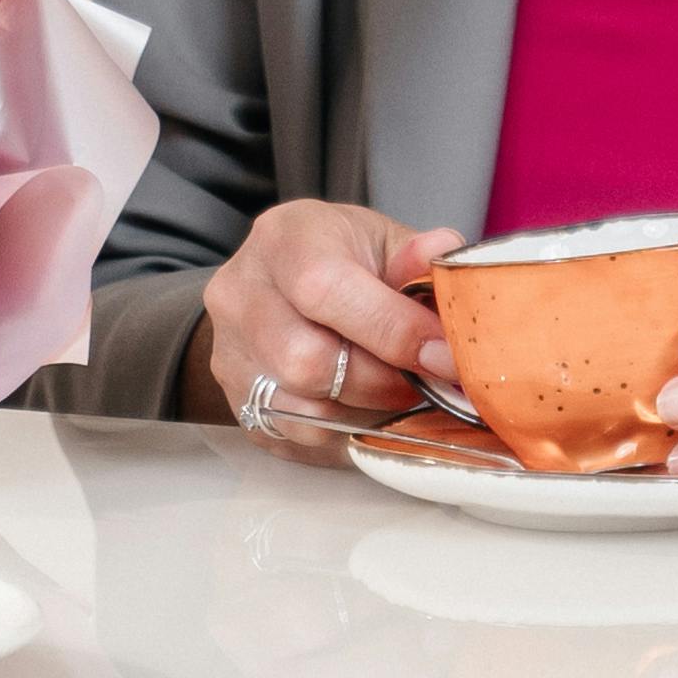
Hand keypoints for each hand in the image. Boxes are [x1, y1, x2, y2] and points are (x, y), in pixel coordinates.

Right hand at [179, 200, 463, 459]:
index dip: (392, 330)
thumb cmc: (342, 260)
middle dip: (381, 381)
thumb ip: (418, 260)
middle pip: (308, 361)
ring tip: (388, 388)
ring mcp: (229, 351)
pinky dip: (340, 430)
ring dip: (362, 410)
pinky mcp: (236, 401)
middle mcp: (241, 293)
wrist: (279, 283)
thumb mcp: (383, 242)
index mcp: (284, 240)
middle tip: (418, 379)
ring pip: (302, 408)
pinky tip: (358, 405)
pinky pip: (295, 437)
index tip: (443, 357)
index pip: (325, 289)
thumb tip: (448, 264)